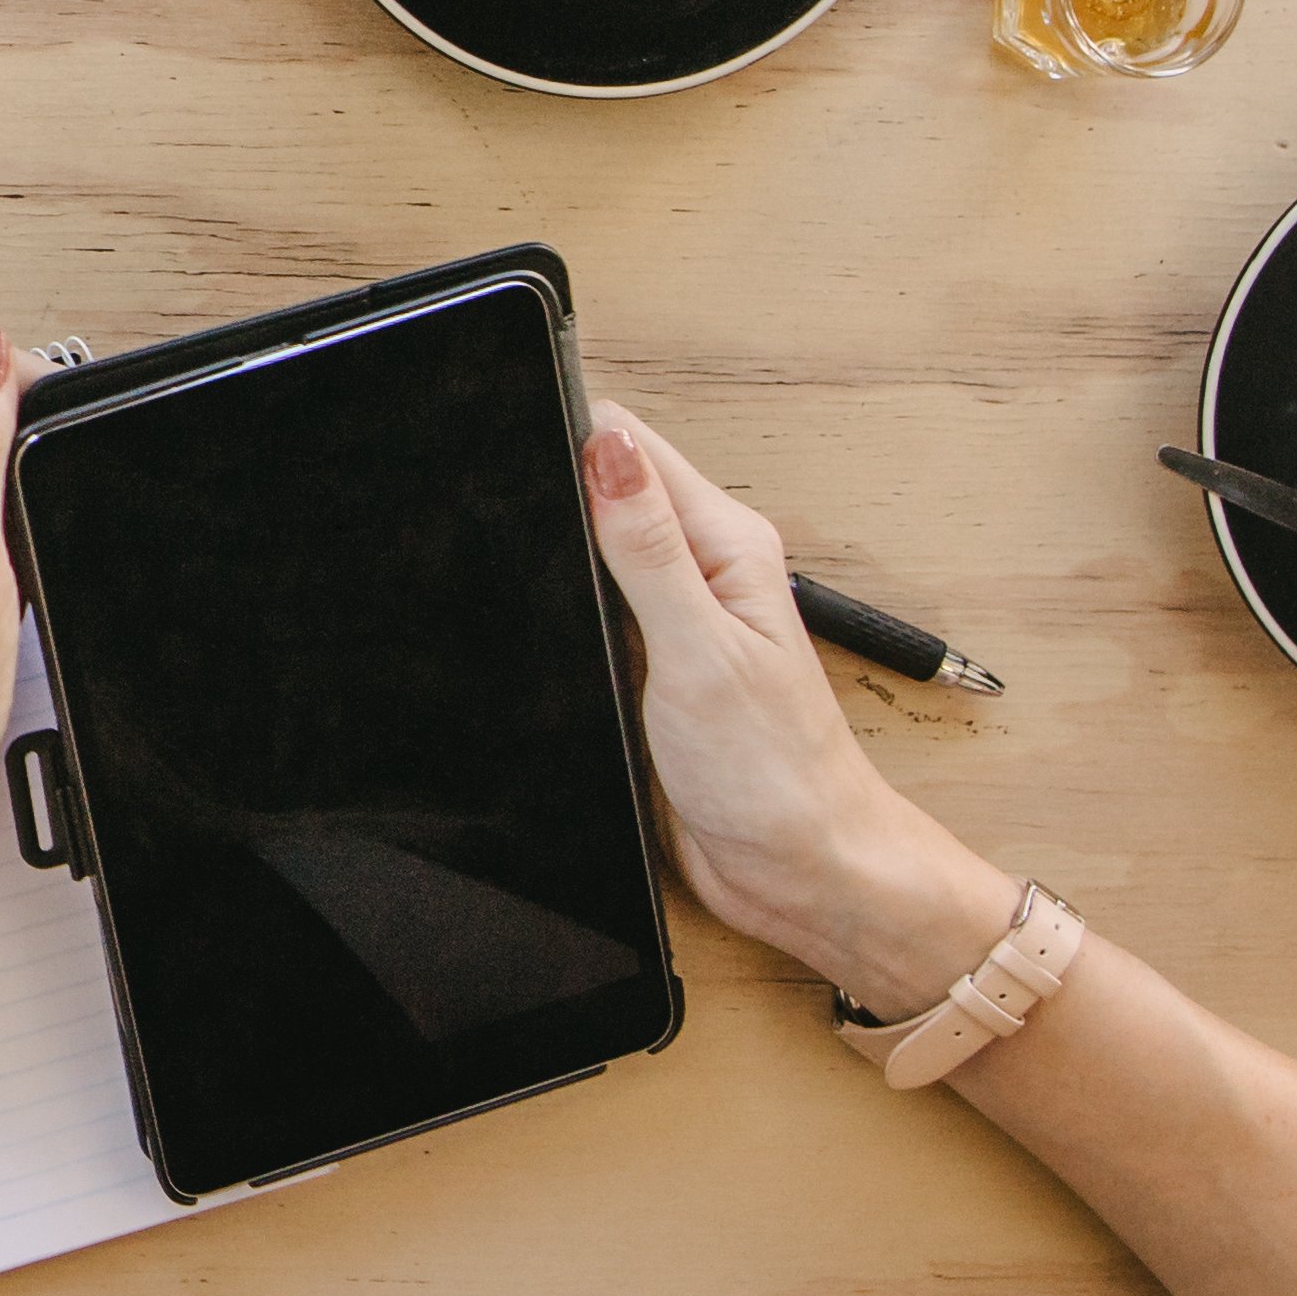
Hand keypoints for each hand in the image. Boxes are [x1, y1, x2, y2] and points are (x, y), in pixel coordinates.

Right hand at [575, 401, 1017, 1018]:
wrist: (799, 868)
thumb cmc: (776, 773)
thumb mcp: (701, 652)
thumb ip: (648, 549)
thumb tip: (607, 450)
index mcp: (727, 547)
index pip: (634, 448)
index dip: (572, 432)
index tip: (518, 428)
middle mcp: (705, 572)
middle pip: (610, 488)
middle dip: (554, 480)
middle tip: (497, 482)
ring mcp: (680, 617)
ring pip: (597, 546)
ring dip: (559, 542)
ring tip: (516, 536)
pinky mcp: (657, 664)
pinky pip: (597, 607)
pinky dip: (568, 601)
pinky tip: (548, 610)